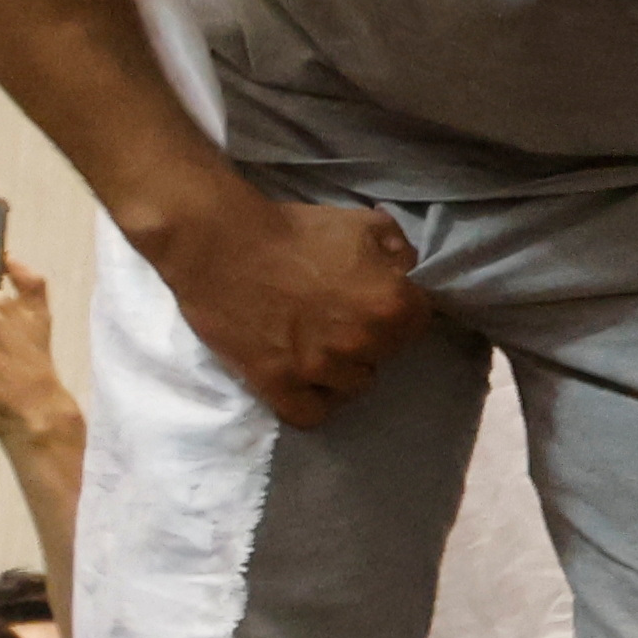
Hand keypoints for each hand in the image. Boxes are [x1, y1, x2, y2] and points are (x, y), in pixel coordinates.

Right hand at [159, 190, 428, 424]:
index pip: (417, 324)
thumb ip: (397, 248)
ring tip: (318, 348)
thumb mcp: (361, 223)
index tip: (373, 304)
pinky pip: (310, 414)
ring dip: (341, 370)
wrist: (219, 243)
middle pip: (385, 357)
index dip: (397, 312)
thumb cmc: (292, 230)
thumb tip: (407, 269)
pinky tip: (302, 382)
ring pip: (352, 387)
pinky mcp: (279, 384)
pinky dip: (310, 401)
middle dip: (370, 339)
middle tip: (338, 321)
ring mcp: (320, 368)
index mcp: (391, 304)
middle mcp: (362, 343)